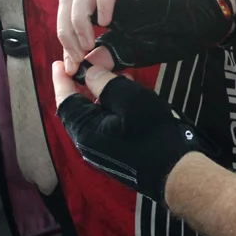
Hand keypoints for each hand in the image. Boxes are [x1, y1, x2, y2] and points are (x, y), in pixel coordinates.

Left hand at [52, 61, 227, 203]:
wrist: (178, 171)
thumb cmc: (153, 133)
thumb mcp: (130, 100)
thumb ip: (106, 84)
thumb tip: (89, 73)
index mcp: (86, 131)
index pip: (66, 101)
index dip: (61, 80)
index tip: (58, 64)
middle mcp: (88, 144)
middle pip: (78, 110)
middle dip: (83, 85)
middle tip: (89, 65)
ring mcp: (102, 152)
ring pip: (94, 117)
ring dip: (100, 95)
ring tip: (113, 75)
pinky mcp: (116, 155)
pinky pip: (106, 126)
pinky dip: (111, 108)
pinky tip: (126, 98)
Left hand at [57, 0, 234, 75]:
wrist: (196, 26)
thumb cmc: (163, 36)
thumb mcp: (125, 51)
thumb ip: (102, 56)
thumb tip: (79, 66)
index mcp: (98, 5)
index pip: (67, 13)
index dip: (65, 38)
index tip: (73, 63)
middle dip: (68, 29)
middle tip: (81, 52)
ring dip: (81, 16)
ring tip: (92, 40)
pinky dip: (104, 2)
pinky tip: (107, 23)